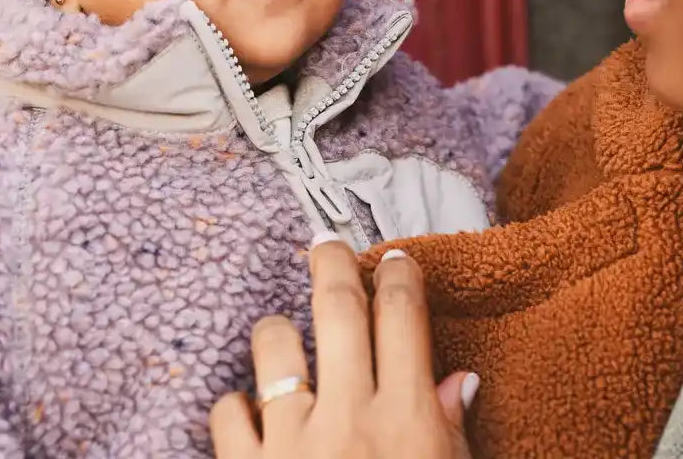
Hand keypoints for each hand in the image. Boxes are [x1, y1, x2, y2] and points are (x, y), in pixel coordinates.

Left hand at [210, 238, 476, 457]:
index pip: (403, 316)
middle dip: (332, 262)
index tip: (395, 260)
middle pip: (337, 308)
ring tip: (282, 336)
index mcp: (407, 422)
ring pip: (273, 346)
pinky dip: (236, 405)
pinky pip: (226, 412)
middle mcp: (348, 419)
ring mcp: (289, 446)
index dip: (399, 275)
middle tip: (327, 244)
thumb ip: (448, 432)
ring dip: (277, 332)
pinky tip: (251, 416)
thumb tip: (455, 378)